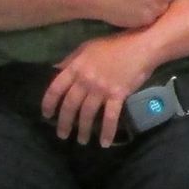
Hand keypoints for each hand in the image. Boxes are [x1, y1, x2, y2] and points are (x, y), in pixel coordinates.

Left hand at [41, 32, 158, 146]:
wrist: (141, 47)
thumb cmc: (114, 45)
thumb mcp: (87, 47)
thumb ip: (71, 60)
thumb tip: (56, 70)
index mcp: (76, 67)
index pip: (56, 88)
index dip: (49, 103)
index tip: (47, 115)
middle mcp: (86, 80)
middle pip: (70, 105)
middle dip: (65, 123)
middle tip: (62, 135)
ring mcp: (102, 88)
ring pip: (88, 113)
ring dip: (84, 130)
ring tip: (82, 141)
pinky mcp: (118, 95)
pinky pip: (110, 116)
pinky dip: (107, 131)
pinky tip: (105, 143)